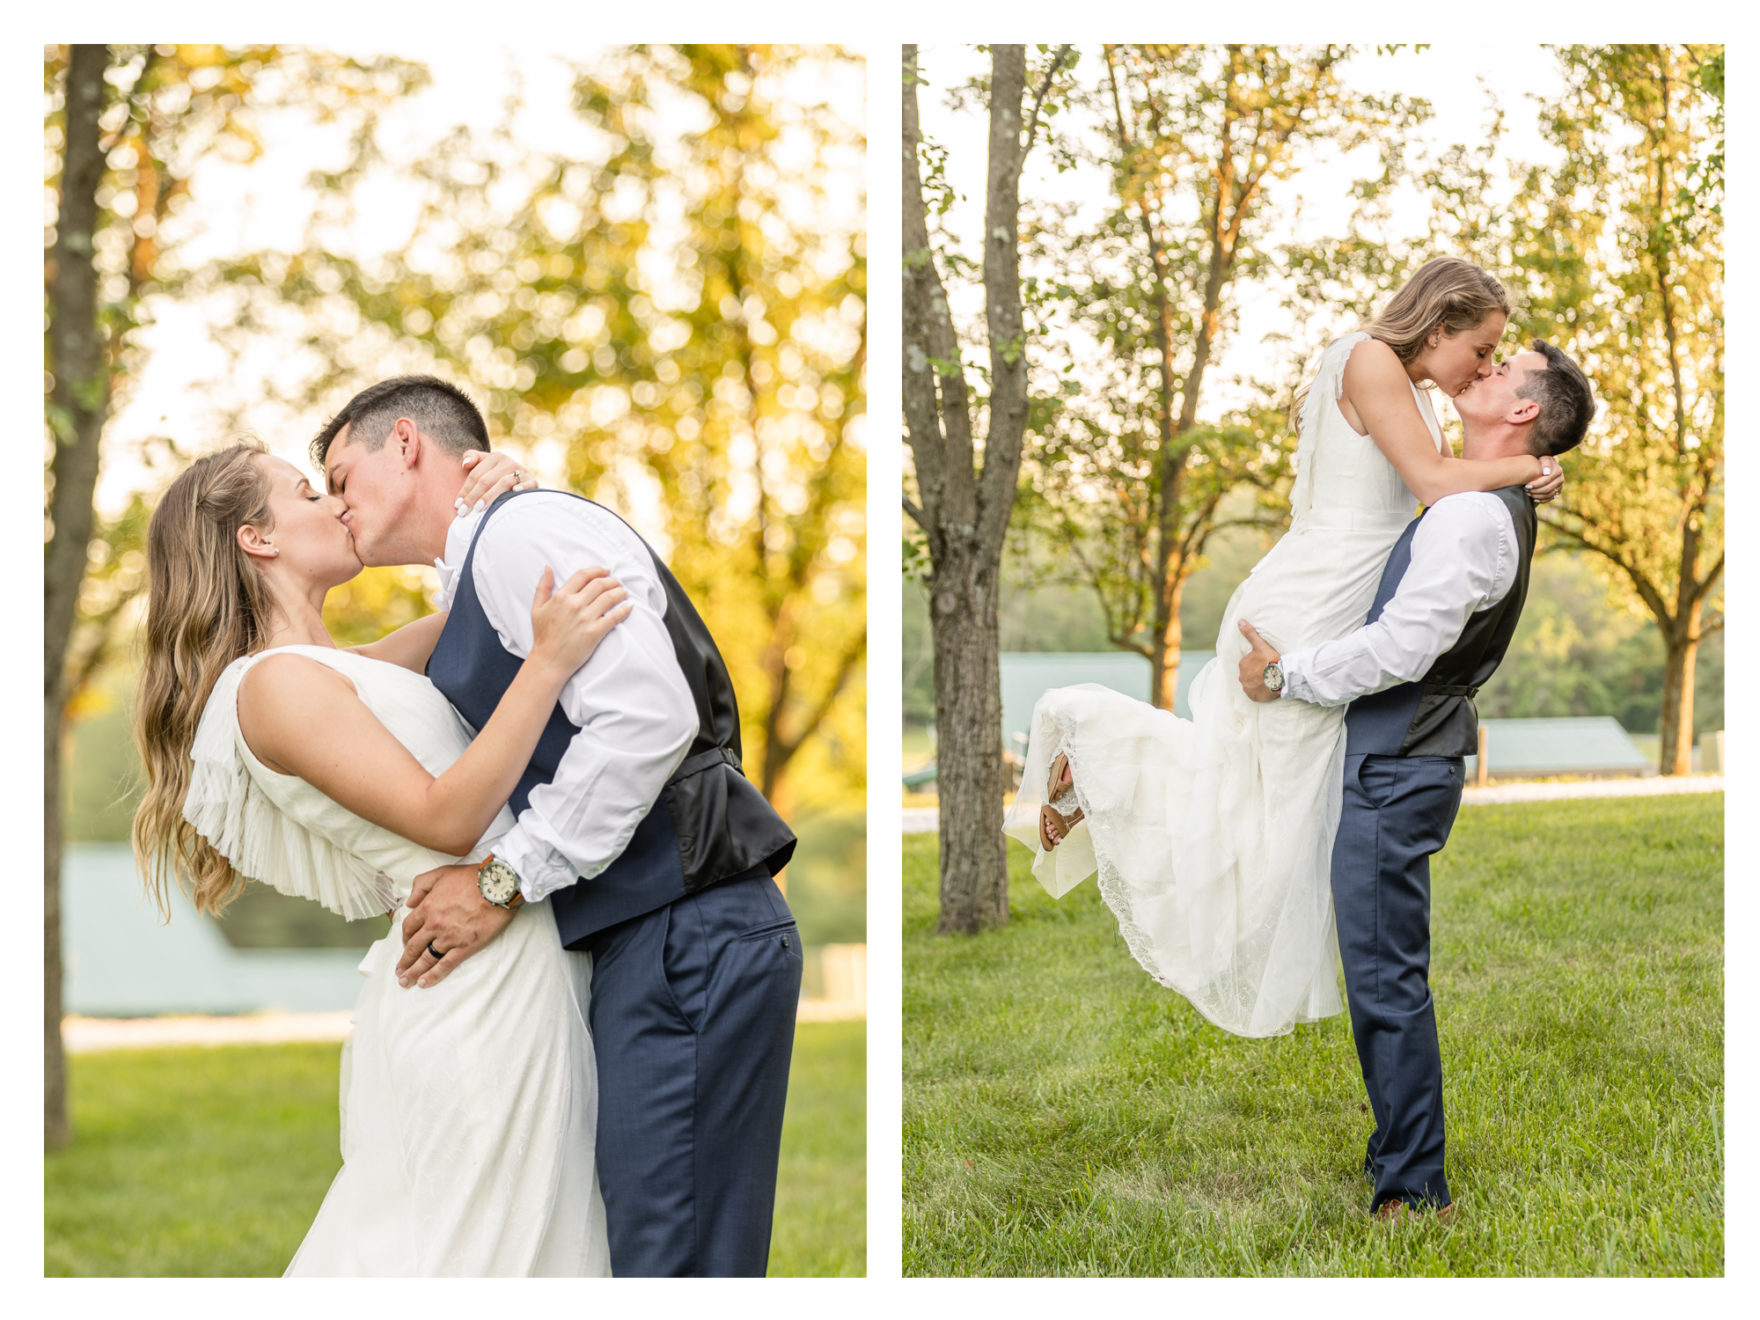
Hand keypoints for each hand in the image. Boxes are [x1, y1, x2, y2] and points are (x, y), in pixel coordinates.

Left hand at [395, 863, 516, 987]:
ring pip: (426, 959)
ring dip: (413, 972)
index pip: (409, 927)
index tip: (404, 945)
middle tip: (399, 971)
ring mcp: (449, 937)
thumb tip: (410, 902)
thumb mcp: (442, 872)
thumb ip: (421, 885)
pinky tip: (424, 983)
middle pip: (413, 946)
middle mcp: (434, 924)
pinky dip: (433, 975)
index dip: (404, 938)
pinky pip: (445, 965)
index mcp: (428, 907)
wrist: (498, 886)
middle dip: (405, 961)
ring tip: (406, 982)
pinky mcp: (465, 947)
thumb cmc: (473, 877)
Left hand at [455, 449, 539, 516]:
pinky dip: (522, 488)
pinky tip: (514, 493)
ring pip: (503, 483)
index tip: (458, 505)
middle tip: (464, 512)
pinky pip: (528, 485)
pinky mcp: (533, 481)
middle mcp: (508, 462)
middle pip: (486, 480)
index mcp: (495, 456)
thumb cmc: (498, 474)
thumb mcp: (485, 464)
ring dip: (490, 496)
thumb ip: (472, 457)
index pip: (476, 475)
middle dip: (473, 497)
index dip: (465, 490)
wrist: (523, 479)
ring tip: (478, 509)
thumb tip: (465, 464)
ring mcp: (522, 471)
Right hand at [528, 565, 631, 674]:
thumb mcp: (537, 608)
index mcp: (561, 596)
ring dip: (620, 592)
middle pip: (599, 584)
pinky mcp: (595, 632)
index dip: (597, 570)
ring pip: (609, 597)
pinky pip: (614, 616)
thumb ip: (543, 587)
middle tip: (617, 583)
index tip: (606, 571)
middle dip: (612, 581)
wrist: (549, 661)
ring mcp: (585, 618)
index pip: (583, 575)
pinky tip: (628, 607)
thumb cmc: (543, 636)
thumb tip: (548, 568)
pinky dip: (624, 610)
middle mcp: (574, 604)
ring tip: (624, 593)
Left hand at [1237, 620, 1281, 702]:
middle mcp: (1242, 676)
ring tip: (1268, 680)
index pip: (1248, 663)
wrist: (1281, 677)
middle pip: (1249, 674)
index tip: (1266, 663)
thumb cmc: (1271, 660)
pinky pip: (1254, 694)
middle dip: (1256, 673)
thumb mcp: (1260, 645)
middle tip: (1268, 671)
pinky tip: (1266, 688)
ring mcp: (1247, 688)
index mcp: (1242, 664)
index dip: (1258, 663)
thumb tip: (1240, 621)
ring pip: (1251, 684)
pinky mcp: (1253, 697)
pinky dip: (1258, 692)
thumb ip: (1250, 633)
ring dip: (1257, 682)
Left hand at [1526, 455, 1564, 503]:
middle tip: (1526, 490)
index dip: (1536, 484)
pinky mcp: (1557, 492)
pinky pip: (1550, 498)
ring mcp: (1560, 486)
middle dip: (1535, 490)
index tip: (1526, 485)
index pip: (1547, 480)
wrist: (1544, 466)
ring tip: (1528, 493)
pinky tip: (1534, 498)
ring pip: (1549, 494)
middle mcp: (1561, 479)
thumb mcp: (1543, 458)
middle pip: (1548, 488)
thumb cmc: (1541, 461)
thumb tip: (1546, 473)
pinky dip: (1541, 500)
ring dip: (1537, 495)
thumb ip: (1545, 463)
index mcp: (1558, 470)